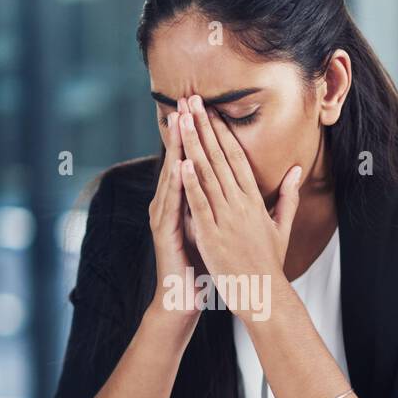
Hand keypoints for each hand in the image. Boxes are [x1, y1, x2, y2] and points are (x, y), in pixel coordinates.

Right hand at [148, 110, 203, 320]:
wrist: (183, 298)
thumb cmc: (201, 264)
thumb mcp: (214, 228)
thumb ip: (222, 203)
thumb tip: (234, 183)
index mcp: (185, 201)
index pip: (193, 160)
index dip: (200, 134)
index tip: (209, 106)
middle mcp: (170, 203)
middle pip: (178, 160)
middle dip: (185, 130)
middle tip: (188, 99)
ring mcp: (163, 216)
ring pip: (171, 175)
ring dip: (176, 148)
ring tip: (180, 121)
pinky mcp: (164, 232)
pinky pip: (171, 203)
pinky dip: (175, 183)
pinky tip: (179, 165)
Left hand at [175, 95, 303, 319]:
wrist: (263, 293)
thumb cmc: (270, 263)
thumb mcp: (282, 226)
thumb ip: (287, 196)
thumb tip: (296, 170)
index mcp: (254, 200)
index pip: (236, 157)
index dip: (222, 131)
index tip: (210, 109)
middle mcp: (240, 204)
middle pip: (219, 157)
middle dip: (204, 126)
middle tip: (191, 99)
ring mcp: (226, 218)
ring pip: (207, 174)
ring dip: (193, 144)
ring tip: (182, 118)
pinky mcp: (213, 235)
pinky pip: (200, 204)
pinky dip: (191, 183)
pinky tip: (181, 161)